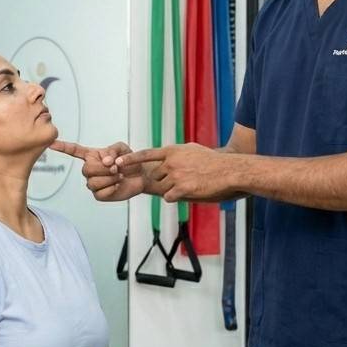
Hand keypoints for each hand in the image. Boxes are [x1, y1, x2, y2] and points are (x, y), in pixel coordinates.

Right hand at [51, 140, 145, 201]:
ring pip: (93, 182)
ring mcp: (93, 183)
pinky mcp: (100, 195)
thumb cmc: (129, 160)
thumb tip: (105, 161)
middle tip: (116, 167)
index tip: (51, 144)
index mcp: (92, 156)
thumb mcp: (123, 148)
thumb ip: (113, 150)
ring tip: (119, 175)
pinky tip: (118, 184)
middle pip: (86, 170)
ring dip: (109, 178)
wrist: (141, 175)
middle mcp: (89, 170)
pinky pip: (100, 193)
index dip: (62, 147)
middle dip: (103, 169)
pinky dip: (112, 188)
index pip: (74, 151)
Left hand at [118, 144, 233, 202]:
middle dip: (164, 181)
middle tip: (183, 179)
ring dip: (173, 189)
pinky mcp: (181, 189)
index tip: (118, 162)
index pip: (146, 155)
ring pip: (163, 188)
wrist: (228, 171)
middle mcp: (171, 162)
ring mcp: (175, 175)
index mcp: (172, 151)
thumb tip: (165, 155)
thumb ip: (176, 153)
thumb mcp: (192, 150)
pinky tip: (190, 191)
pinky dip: (176, 197)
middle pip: (156, 176)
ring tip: (190, 183)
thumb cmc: (212, 161)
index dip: (131, 159)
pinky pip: (169, 197)